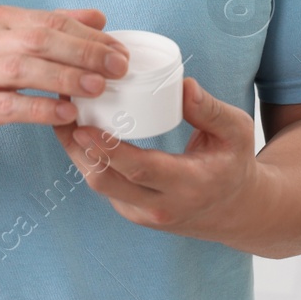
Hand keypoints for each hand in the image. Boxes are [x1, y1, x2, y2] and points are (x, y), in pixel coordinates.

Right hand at [0, 6, 130, 153]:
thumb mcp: (3, 39)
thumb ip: (50, 27)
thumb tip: (99, 17)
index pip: (52, 21)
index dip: (90, 35)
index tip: (120, 50)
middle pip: (42, 39)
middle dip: (85, 52)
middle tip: (118, 67)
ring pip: (26, 69)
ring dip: (66, 78)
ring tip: (98, 89)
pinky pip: (10, 105)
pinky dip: (40, 109)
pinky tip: (66, 114)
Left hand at [53, 77, 267, 240]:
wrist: (235, 210)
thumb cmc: (234, 162)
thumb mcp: (237, 132)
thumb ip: (211, 110)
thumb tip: (183, 84)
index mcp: (189, 185)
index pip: (140, 169)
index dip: (108, 148)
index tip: (83, 124)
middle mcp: (161, 206)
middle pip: (106, 181)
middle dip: (78, 148)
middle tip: (63, 111)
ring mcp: (143, 214)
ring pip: (99, 185)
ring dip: (77, 153)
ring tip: (64, 116)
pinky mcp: (132, 212)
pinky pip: (104, 186)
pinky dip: (88, 159)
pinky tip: (78, 132)